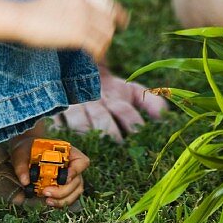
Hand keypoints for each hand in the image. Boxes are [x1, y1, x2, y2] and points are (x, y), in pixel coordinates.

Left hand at [9, 135, 89, 208]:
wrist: (26, 155)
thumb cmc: (27, 150)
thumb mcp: (21, 153)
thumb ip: (21, 166)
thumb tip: (25, 181)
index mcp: (67, 152)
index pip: (81, 162)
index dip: (76, 171)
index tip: (63, 179)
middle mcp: (72, 166)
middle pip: (78, 181)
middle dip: (63, 191)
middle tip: (46, 192)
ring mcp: (69, 178)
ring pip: (75, 192)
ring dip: (63, 199)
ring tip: (47, 201)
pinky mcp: (63, 188)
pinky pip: (68, 198)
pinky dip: (60, 203)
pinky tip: (48, 202)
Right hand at [18, 0, 128, 61]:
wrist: (21, 17)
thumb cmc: (36, 10)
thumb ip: (78, 1)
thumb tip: (92, 14)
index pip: (107, 2)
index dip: (118, 13)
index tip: (124, 22)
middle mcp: (85, 2)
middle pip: (109, 20)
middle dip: (108, 32)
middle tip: (103, 42)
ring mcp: (82, 17)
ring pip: (106, 33)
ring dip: (104, 44)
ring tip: (98, 52)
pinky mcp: (78, 33)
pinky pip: (97, 45)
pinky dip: (99, 53)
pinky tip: (95, 57)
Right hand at [52, 66, 168, 141]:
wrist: (86, 71)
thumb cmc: (113, 92)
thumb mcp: (133, 92)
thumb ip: (151, 103)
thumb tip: (165, 117)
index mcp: (116, 98)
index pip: (125, 111)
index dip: (132, 122)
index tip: (139, 135)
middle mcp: (96, 103)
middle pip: (102, 118)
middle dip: (110, 132)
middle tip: (117, 146)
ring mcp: (76, 107)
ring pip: (79, 123)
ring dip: (86, 136)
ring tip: (92, 151)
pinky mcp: (58, 112)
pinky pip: (57, 124)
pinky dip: (61, 135)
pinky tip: (65, 147)